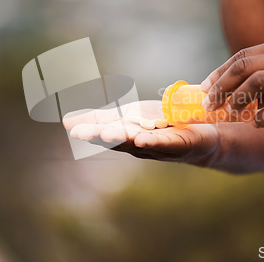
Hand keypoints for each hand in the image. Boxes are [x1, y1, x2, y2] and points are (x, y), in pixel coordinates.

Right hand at [63, 101, 218, 165]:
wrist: (198, 134)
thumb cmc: (159, 127)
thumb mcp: (126, 118)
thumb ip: (99, 120)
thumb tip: (65, 122)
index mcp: (125, 136)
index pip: (104, 133)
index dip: (89, 131)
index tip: (71, 128)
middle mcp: (138, 144)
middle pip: (118, 140)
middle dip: (101, 136)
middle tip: (83, 133)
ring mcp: (158, 146)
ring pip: (137, 142)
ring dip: (123, 139)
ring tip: (108, 133)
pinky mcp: (178, 145)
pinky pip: (164, 143)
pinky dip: (152, 142)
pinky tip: (141, 139)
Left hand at [201, 35, 263, 126]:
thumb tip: (242, 86)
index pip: (243, 55)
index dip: (220, 72)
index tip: (206, 86)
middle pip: (243, 67)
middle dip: (220, 86)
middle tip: (209, 104)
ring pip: (256, 83)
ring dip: (237, 101)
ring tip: (229, 114)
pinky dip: (261, 117)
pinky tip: (257, 125)